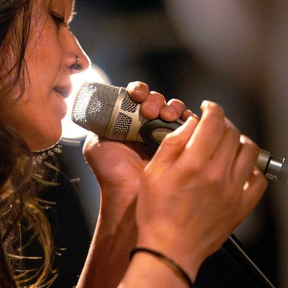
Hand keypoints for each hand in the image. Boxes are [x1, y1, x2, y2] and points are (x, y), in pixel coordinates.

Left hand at [82, 80, 193, 199]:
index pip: (137, 97)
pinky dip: (188, 118)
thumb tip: (100, 107)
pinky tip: (182, 121)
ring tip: (165, 116)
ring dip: (171, 107)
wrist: (130, 195)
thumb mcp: (96, 144)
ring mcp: (166, 136)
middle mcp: (148, 127)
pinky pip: (190, 125)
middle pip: (158, 101)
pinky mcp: (183, 146)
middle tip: (150, 111)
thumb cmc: (111, 174)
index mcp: (128, 123)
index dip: (139, 91)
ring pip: (175, 110)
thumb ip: (99, 123)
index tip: (136, 96)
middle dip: (155, 100)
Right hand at [135, 100, 267, 279]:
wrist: (169, 250)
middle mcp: (217, 174)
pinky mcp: (241, 207)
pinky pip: (258, 180)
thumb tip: (190, 125)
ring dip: (240, 141)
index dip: (212, 108)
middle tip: (214, 127)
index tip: (208, 108)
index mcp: (194, 163)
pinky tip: (241, 169)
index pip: (214, 121)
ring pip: (249, 151)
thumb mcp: (152, 173)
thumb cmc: (156, 215)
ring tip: (229, 144)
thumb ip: (172, 144)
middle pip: (232, 133)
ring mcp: (233, 191)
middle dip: (223, 123)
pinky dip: (253, 169)